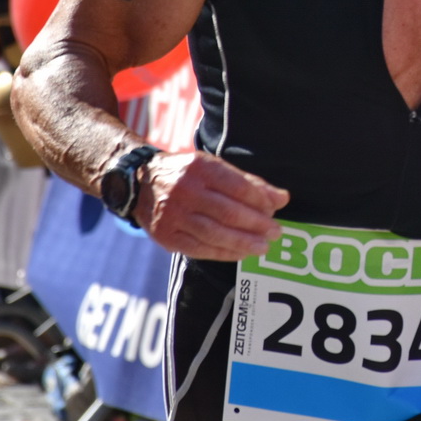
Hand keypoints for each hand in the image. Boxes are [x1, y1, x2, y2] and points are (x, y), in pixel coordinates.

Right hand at [135, 150, 289, 260]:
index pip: (237, 186)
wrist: (139, 182)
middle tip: (276, 232)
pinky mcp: (167, 236)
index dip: (260, 200)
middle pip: (228, 212)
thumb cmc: (187, 175)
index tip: (277, 208)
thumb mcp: (213, 167)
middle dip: (256, 224)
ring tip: (263, 247)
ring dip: (243, 242)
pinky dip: (224, 253)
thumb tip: (282, 198)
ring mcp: (173, 215)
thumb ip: (247, 183)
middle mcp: (185, 191)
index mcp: (200, 168)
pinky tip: (241, 253)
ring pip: (215, 233)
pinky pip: (200, 249)